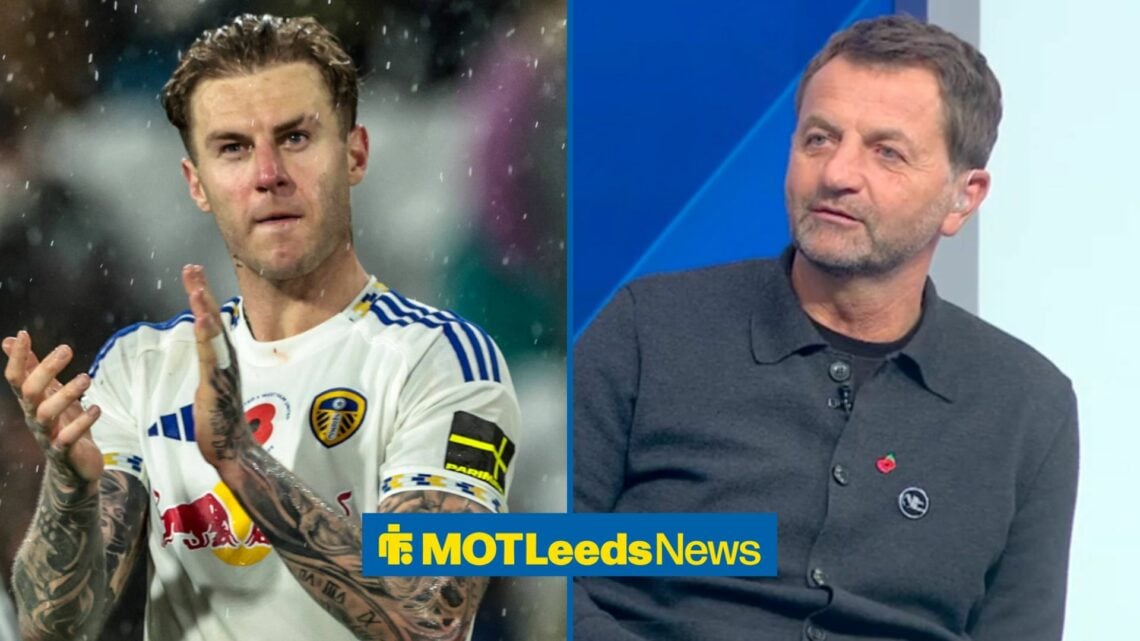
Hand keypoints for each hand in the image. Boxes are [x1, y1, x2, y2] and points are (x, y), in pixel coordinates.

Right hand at [2, 331, 103, 486]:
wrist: (74, 465)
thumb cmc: (62, 423)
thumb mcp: (48, 393)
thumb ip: (32, 368)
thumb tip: (9, 340)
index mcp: (30, 402)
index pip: (16, 378)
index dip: (18, 358)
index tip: (23, 334)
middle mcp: (34, 417)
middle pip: (31, 392)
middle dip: (46, 370)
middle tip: (66, 349)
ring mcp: (47, 435)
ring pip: (48, 413)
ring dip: (67, 393)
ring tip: (86, 377)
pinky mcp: (64, 451)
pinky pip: (69, 437)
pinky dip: (82, 422)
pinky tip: (96, 408)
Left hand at [181, 265, 251, 469]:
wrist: (232, 450)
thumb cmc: (220, 421)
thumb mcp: (211, 387)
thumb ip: (209, 368)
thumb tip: (205, 355)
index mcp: (221, 359)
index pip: (210, 322)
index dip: (202, 297)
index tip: (193, 274)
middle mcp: (225, 361)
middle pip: (212, 320)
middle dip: (202, 292)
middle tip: (192, 267)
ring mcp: (222, 372)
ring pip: (212, 335)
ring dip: (205, 308)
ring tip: (196, 286)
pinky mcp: (216, 385)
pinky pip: (211, 357)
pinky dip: (207, 337)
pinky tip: (202, 319)